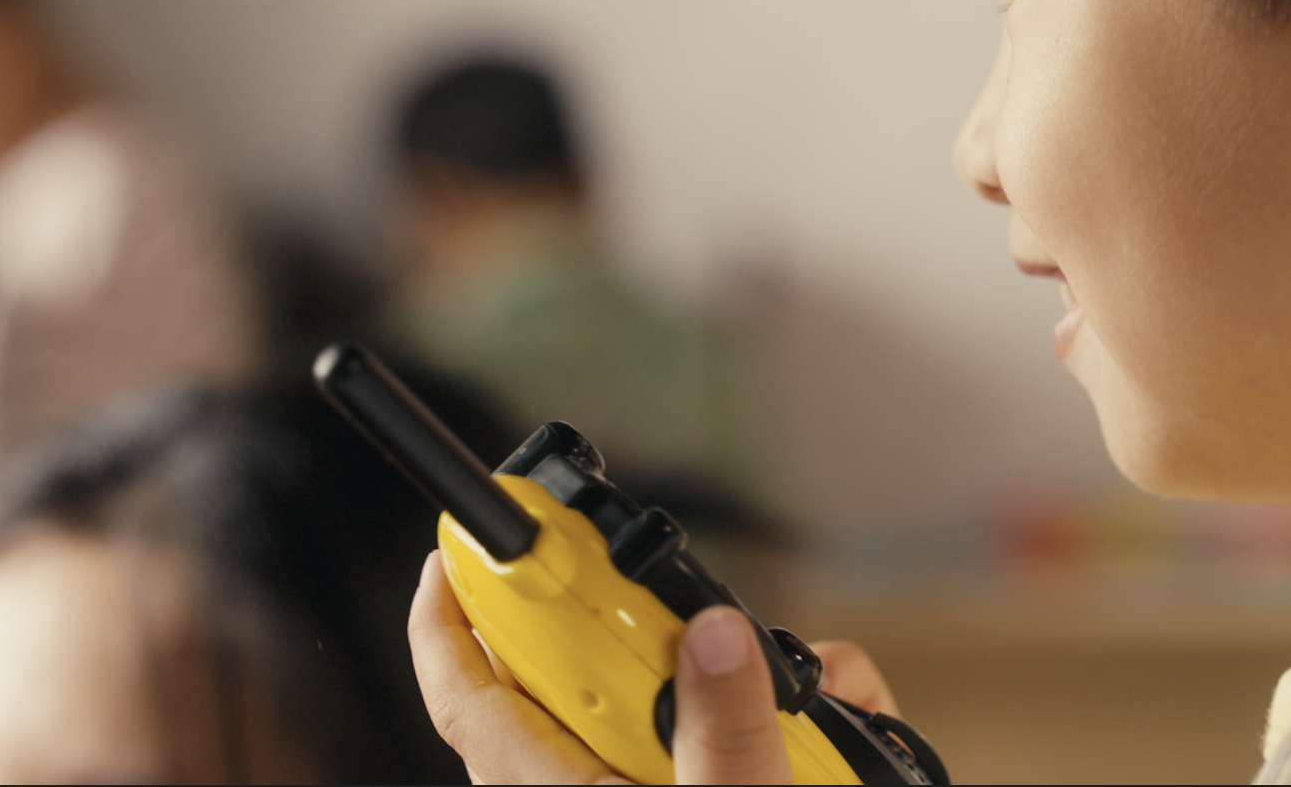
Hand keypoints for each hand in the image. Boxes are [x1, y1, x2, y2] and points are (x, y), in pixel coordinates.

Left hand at [407, 552, 903, 783]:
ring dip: (760, 692)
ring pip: (687, 710)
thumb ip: (727, 729)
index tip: (458, 543)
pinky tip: (842, 734)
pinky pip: (738, 747)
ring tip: (824, 711)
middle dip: (670, 635)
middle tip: (716, 619)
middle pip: (593, 681)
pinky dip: (794, 735)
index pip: (467, 693)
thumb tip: (717, 632)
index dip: (448, 612)